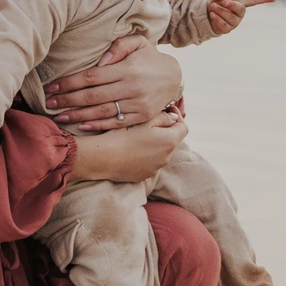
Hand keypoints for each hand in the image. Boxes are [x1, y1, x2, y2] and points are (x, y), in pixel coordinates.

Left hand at [42, 34, 182, 132]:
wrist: (176, 77)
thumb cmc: (150, 57)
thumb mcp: (138, 43)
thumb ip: (118, 47)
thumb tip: (100, 61)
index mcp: (127, 68)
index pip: (92, 77)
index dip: (70, 83)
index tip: (52, 87)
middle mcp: (132, 87)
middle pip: (93, 96)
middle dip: (68, 100)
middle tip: (48, 103)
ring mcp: (137, 104)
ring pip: (102, 112)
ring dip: (78, 115)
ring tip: (59, 117)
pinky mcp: (142, 117)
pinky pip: (116, 123)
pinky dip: (98, 125)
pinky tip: (82, 125)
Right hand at [71, 110, 188, 182]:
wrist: (102, 157)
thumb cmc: (122, 135)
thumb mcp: (143, 120)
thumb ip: (162, 117)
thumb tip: (174, 117)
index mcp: (169, 141)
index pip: (183, 127)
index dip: (176, 117)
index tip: (166, 110)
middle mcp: (166, 157)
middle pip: (171, 140)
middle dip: (164, 130)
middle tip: (149, 121)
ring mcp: (156, 168)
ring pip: (160, 153)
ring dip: (154, 144)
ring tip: (136, 136)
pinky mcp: (144, 176)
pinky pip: (149, 163)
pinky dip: (144, 156)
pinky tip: (130, 150)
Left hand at [207, 0, 274, 34]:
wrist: (207, 16)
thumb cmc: (216, 4)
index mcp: (240, 3)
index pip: (253, 0)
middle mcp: (239, 13)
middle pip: (240, 9)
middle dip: (232, 5)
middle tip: (223, 1)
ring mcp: (235, 22)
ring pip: (230, 17)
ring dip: (220, 11)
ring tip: (212, 7)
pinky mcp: (228, 29)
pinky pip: (224, 24)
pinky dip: (217, 19)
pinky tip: (212, 15)